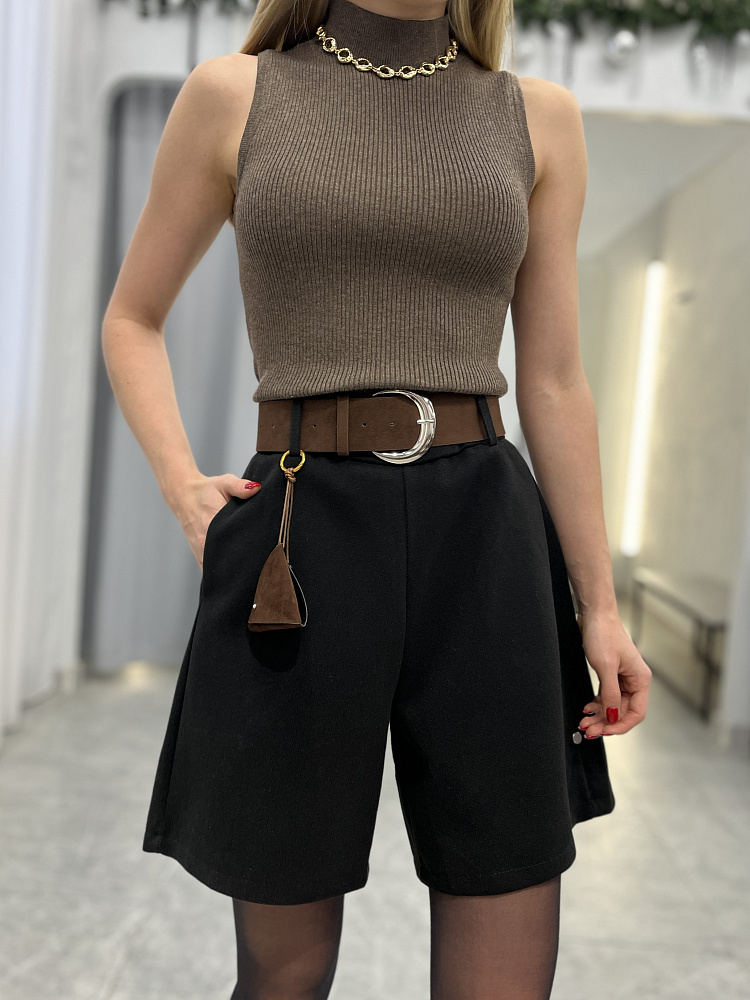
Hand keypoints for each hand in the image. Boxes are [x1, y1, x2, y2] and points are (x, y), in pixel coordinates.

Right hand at [169, 472, 260, 567]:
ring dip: (234, 570)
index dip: (251, 549)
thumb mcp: (224, 483)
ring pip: (220, 569)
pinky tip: (236, 572)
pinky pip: (212, 570)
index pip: (236, 543)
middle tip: (263, 562)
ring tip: (252, 570)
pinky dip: (223, 572)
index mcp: (212, 524)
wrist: (183, 495)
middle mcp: (205, 542)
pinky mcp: (199, 555)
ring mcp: (201, 551)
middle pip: (229, 561)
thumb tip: (257, 488)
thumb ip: (239, 486)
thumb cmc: (207, 490)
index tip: (265, 552)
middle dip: (246, 564)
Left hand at [576, 608, 650, 738]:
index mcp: (640, 679)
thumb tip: (612, 716)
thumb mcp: (605, 667)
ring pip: (612, 705)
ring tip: (584, 722)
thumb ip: (610, 694)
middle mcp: (634, 680)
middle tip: (588, 730)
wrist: (594, 615)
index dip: (620, 725)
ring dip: (599, 716)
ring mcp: (622, 678)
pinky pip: (606, 696)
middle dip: (605, 722)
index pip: (636, 712)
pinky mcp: (611, 674)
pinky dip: (597, 704)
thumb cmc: (603, 634)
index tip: (604, 731)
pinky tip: (587, 709)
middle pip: (622, 711)